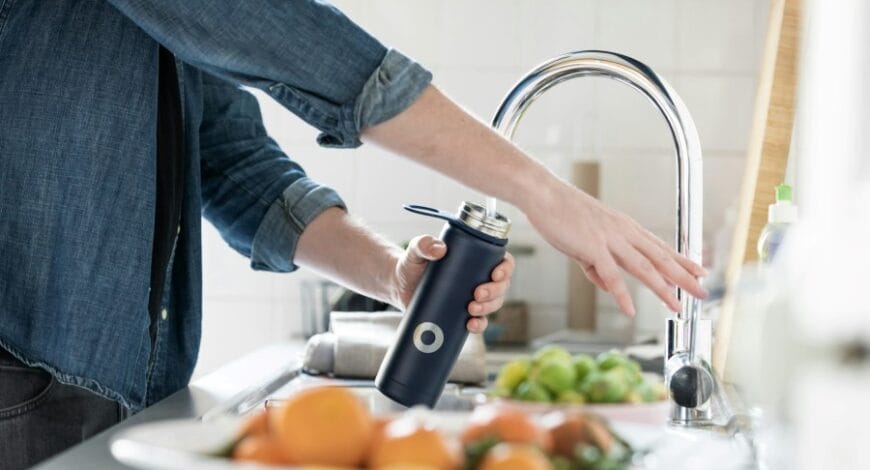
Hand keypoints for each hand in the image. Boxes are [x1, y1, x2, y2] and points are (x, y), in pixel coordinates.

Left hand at [391, 235, 515, 333]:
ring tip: (471, 309)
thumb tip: (439, 249)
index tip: (495, 274)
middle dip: (494, 292)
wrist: (399, 286)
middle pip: (502, 286)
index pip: (503, 261)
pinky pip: (479, 322)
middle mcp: (479, 278)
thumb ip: (423, 244)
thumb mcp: (416, 251)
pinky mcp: (463, 314)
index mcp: (477, 258)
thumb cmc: (412, 263)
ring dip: (488, 308)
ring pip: (494, 304)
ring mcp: (473, 298)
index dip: (506, 269)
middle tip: (477, 294)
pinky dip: (479, 325)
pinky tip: (470, 325)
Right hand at [528, 181, 706, 315]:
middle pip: (661, 258)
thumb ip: (596, 266)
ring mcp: (610, 239)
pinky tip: (630, 309)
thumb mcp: (585, 241)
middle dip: (684, 277)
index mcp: (625, 228)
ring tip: (676, 306)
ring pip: (644, 268)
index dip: (682, 260)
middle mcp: (624, 232)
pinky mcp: (592, 247)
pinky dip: (621, 294)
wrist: (544, 194)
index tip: (699, 270)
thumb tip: (606, 286)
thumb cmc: (562, 213)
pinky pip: (611, 275)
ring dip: (663, 289)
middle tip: (702, 291)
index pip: (660, 246)